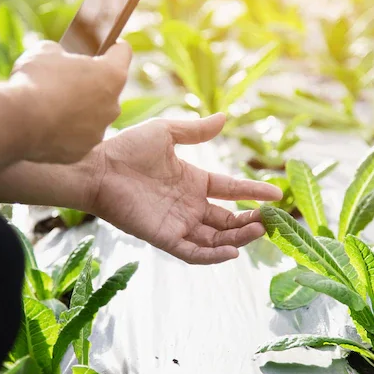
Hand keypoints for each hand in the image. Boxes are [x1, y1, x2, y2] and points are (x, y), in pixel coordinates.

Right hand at [10, 40, 131, 164]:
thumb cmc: (35, 81)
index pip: (123, 53)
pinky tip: (45, 125)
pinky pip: (76, 137)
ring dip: (78, 109)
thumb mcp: (45, 51)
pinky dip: (64, 131)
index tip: (105, 46)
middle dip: (90, 83)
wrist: (17, 122)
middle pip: (107, 89)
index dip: (113, 46)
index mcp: (111, 75)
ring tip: (50, 105)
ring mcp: (98, 132)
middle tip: (66, 79)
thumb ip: (62, 54)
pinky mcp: (81, 151)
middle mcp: (113, 106)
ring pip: (92, 116)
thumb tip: (59, 60)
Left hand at [84, 114, 282, 263]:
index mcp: (193, 181)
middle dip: (249, 221)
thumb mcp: (167, 133)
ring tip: (259, 230)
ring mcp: (177, 223)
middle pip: (227, 219)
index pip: (231, 190)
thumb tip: (225, 117)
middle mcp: (188, 205)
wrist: (97, 167)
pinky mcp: (163, 237)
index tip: (276, 193)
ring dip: (238, 238)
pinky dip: (212, 255)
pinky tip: (232, 251)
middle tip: (269, 220)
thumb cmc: (127, 148)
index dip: (253, 191)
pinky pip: (192, 252)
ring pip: (215, 238)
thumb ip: (196, 130)